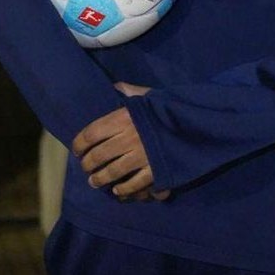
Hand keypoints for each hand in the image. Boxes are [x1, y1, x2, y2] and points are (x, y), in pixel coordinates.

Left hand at [71, 84, 169, 200]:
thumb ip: (131, 91)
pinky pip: (132, 184)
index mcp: (123, 118)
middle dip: (87, 164)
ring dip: (100, 179)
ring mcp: (140, 157)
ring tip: (95, 182)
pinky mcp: (153, 171)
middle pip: (98, 155)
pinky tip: (117, 189)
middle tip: (86, 167)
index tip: (77, 150)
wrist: (197, 123)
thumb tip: (116, 85)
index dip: (79, 143)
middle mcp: (127, 138)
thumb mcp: (151, 94)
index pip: (91, 133)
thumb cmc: (171, 108)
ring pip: (111, 172)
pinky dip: (123, 189)